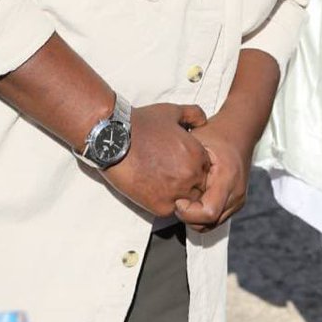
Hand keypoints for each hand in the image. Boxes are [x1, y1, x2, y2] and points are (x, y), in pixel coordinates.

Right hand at [103, 102, 209, 217]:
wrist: (114, 139)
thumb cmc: (142, 124)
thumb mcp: (173, 111)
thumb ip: (193, 114)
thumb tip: (203, 121)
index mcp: (196, 154)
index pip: (206, 168)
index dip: (195, 166)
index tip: (181, 163)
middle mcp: (190, 175)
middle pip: (200, 186)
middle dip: (190, 181)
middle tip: (171, 173)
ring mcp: (176, 192)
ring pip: (188, 201)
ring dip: (179, 194)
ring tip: (162, 182)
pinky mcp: (159, 205)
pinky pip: (170, 210)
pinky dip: (165, 202)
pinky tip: (153, 189)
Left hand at [174, 116, 250, 232]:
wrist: (239, 131)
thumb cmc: (217, 134)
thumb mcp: (197, 142)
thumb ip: (185, 162)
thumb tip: (165, 180)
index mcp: (228, 177)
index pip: (208, 212)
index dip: (189, 212)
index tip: (177, 200)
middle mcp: (236, 192)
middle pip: (209, 223)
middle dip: (189, 217)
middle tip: (178, 201)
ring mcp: (238, 199)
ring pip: (212, 225)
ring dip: (195, 218)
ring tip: (186, 200)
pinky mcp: (236, 203)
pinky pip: (217, 219)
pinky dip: (203, 215)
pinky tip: (194, 200)